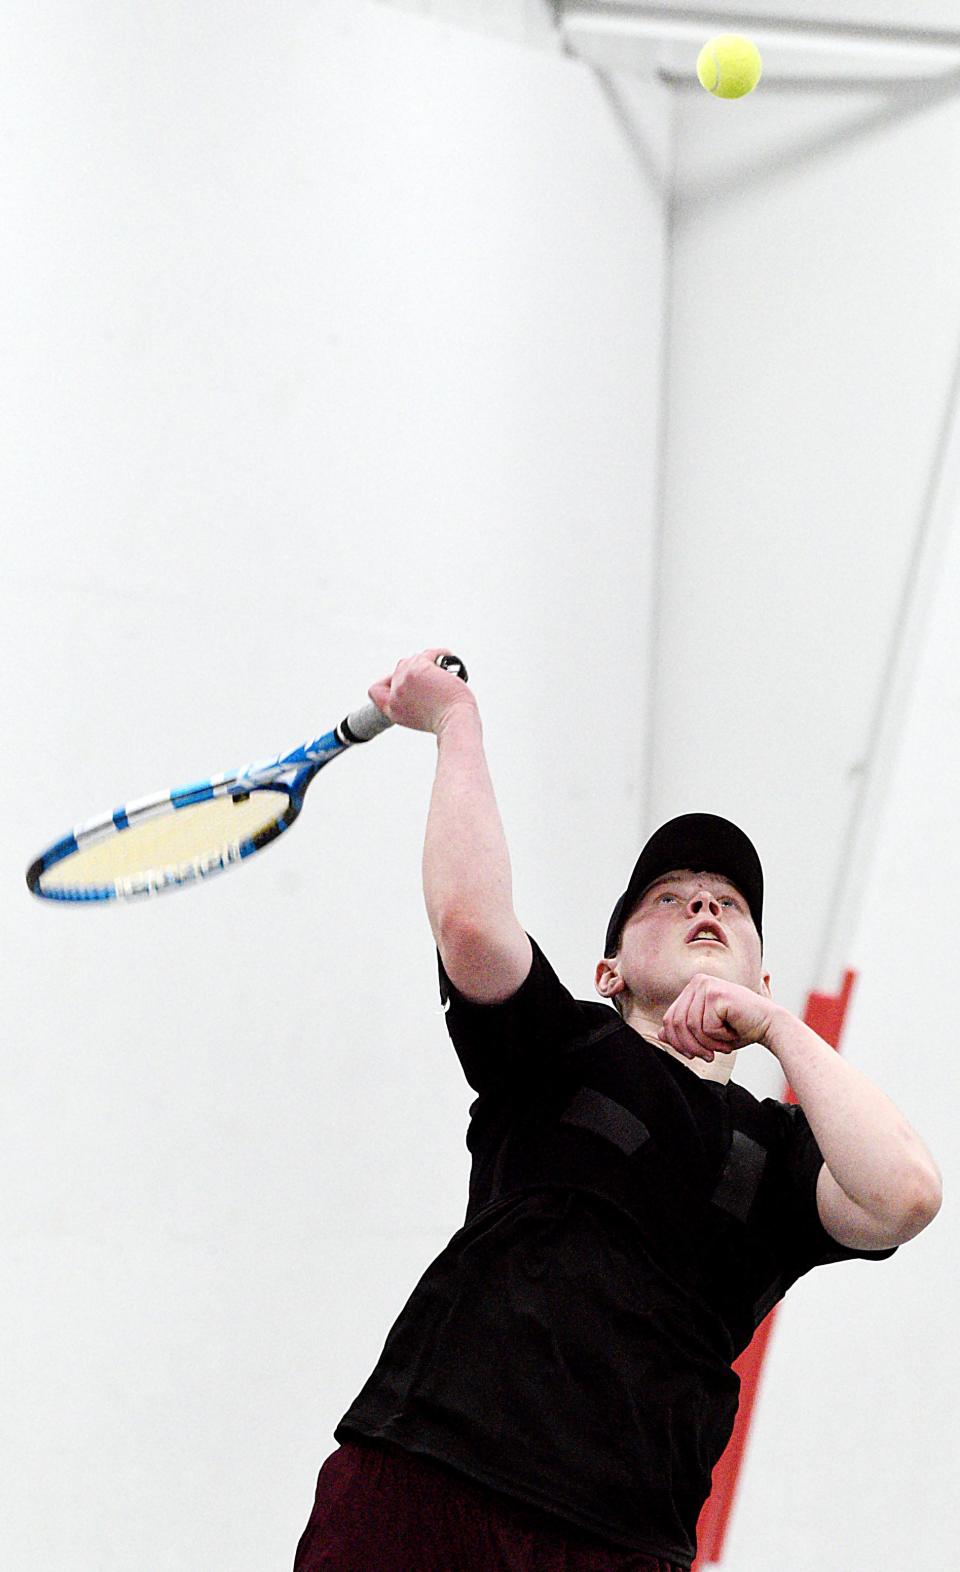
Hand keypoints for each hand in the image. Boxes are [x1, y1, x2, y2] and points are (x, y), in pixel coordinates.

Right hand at [368, 648, 477, 735]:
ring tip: (441, 669)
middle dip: (414, 668)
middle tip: (431, 675)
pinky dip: (439, 654)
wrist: (455, 720)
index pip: (375, 691)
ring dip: (427, 659)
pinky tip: (447, 659)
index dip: (388, 682)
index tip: (404, 682)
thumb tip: (417, 684)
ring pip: (413, 659)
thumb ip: (411, 702)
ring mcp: (404, 680)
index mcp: (393, 709)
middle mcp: (395, 694)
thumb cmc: (447, 720)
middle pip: (398, 669)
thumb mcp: (420, 717)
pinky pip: (428, 653)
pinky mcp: (418, 668)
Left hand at [659, 974, 778, 1061]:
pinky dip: (719, 1038)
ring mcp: (706, 985)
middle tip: (709, 1056)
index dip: (677, 1042)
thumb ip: (684, 1030)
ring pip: (691, 1027)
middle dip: (691, 1046)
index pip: (670, 1018)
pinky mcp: (716, 994)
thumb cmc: (739, 1029)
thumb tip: (660, 1033)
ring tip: (724, 1044)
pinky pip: (707, 1027)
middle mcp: (697, 981)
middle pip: (677, 1023)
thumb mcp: (707, 1032)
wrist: (770, 1025)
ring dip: (708, 1044)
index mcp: (692, 987)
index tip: (692, 1055)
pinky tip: (732, 1033)